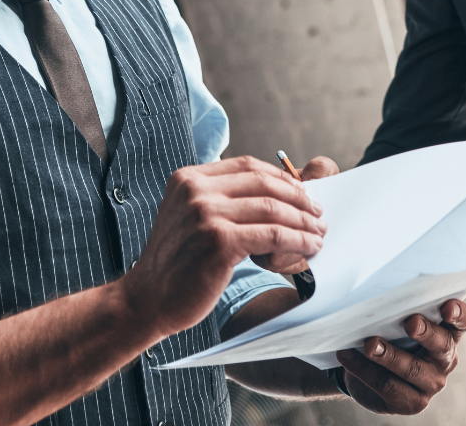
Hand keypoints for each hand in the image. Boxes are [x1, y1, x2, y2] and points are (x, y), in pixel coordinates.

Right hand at [123, 156, 325, 338]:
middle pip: (264, 183)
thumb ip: (221, 200)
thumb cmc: (176, 264)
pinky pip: (272, 235)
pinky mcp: (218, 242)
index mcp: (188, 178)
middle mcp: (195, 191)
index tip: (303, 193)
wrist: (146, 300)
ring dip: (303, 222)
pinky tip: (308, 249)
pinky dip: (297, 241)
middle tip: (318, 213)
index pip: (248, 165)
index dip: (282, 178)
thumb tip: (276, 192)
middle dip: (299, 198)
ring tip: (318, 233)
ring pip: (273, 209)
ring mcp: (205, 214)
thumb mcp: (190, 217)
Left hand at [335, 298, 465, 413]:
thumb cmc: (387, 333)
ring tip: (369, 344)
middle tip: (410, 322)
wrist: (365, 368)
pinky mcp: (412, 403)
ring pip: (412, 369)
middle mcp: (445, 359)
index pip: (465, 321)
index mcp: (448, 332)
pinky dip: (365, 370)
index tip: (447, 307)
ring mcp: (431, 383)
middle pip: (442, 345)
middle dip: (426, 332)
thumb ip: (399, 307)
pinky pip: (388, 386)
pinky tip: (347, 356)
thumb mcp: (396, 318)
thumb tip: (381, 290)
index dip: (460, 314)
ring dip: (388, 355)